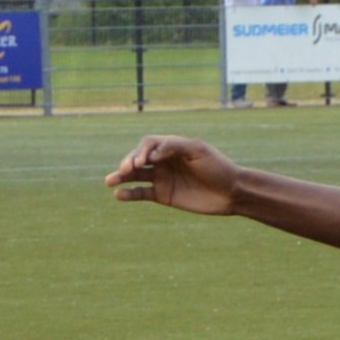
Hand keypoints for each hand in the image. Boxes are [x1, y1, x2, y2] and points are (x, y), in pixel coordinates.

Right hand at [107, 136, 241, 215]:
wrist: (231, 192)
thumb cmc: (217, 167)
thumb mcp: (198, 151)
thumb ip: (174, 146)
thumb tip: (152, 153)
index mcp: (172, 147)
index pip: (149, 144)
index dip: (142, 150)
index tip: (146, 160)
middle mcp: (164, 161)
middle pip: (138, 158)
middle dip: (128, 162)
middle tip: (126, 169)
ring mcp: (162, 178)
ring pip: (135, 176)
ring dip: (121, 176)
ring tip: (109, 181)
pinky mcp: (162, 195)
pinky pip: (141, 193)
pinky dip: (129, 194)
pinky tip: (119, 195)